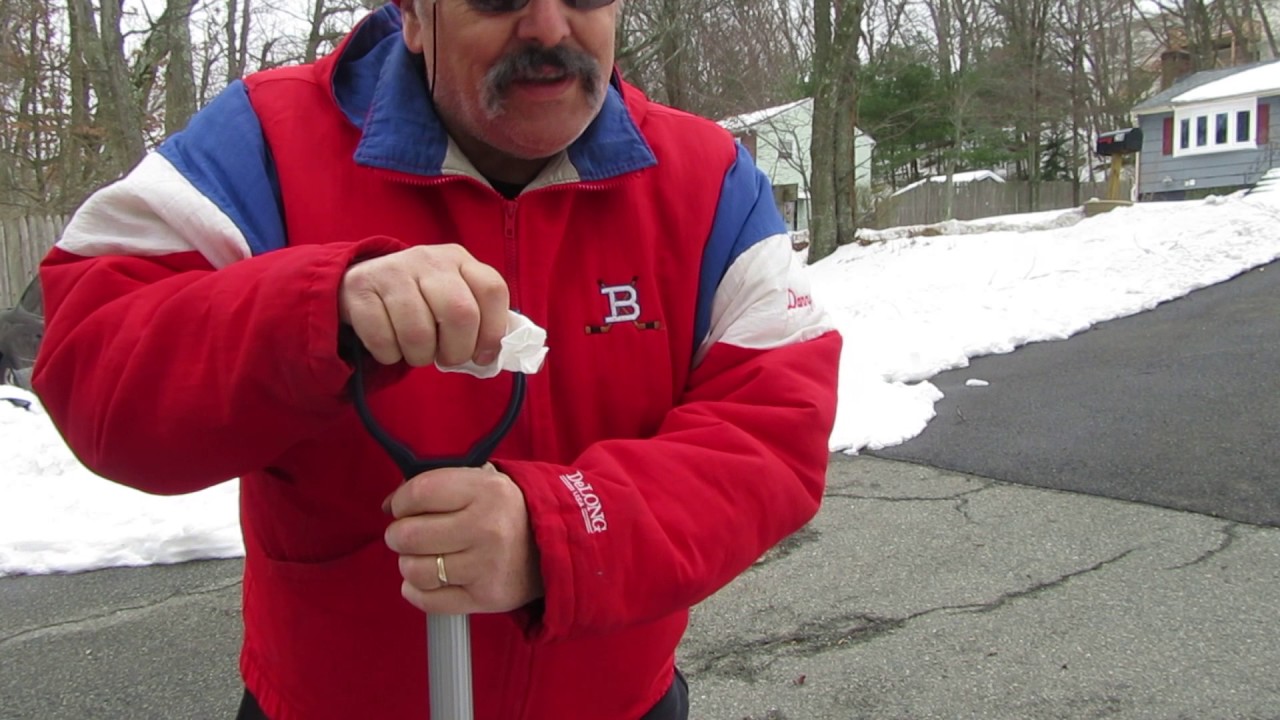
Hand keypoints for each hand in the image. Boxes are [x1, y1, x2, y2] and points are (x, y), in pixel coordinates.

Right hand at [339, 245, 509, 367]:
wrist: (363, 282)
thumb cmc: (420, 299)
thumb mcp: (453, 296)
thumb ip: (479, 319)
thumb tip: (499, 356)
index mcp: (459, 260)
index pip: (492, 290)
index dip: (494, 331)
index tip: (483, 355)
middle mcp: (428, 259)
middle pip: (460, 314)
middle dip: (457, 350)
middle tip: (447, 358)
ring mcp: (392, 271)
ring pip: (419, 333)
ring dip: (420, 356)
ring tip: (417, 351)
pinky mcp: (360, 289)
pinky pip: (383, 340)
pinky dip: (390, 355)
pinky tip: (390, 344)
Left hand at [383, 465, 543, 614]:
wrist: (554, 547)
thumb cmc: (507, 511)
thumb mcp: (484, 481)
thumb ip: (440, 484)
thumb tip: (389, 505)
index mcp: (486, 491)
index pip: (419, 493)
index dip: (400, 501)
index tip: (400, 507)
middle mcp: (487, 528)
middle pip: (410, 535)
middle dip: (399, 535)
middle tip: (408, 534)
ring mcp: (487, 567)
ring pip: (415, 570)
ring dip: (409, 563)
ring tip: (422, 556)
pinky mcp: (485, 598)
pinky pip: (429, 600)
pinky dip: (417, 591)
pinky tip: (426, 579)